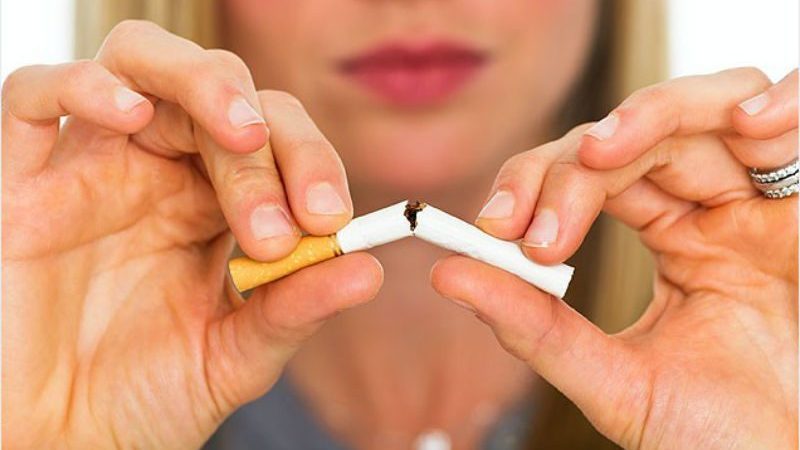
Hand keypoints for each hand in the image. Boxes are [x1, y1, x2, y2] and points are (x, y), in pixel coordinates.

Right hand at [2, 20, 381, 448]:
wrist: (64, 445)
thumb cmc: (145, 400)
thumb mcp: (235, 357)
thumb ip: (294, 309)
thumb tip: (368, 268)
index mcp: (215, 206)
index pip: (275, 141)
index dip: (310, 162)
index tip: (333, 219)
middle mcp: (159, 173)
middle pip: (222, 96)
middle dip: (268, 148)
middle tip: (283, 225)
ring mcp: (90, 168)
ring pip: (141, 63)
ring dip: (203, 83)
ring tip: (242, 134)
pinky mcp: (18, 182)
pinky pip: (35, 95)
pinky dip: (85, 86)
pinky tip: (132, 115)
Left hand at [432, 68, 797, 448]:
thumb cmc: (711, 433)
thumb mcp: (612, 381)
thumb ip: (536, 329)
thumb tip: (450, 275)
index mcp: (669, 238)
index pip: (591, 175)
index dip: (537, 185)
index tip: (494, 229)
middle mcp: (710, 210)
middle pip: (636, 136)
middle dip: (574, 164)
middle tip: (537, 227)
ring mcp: (760, 204)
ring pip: (706, 110)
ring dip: (654, 113)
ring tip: (601, 153)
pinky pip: (798, 126)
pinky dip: (777, 105)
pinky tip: (744, 124)